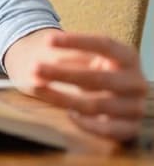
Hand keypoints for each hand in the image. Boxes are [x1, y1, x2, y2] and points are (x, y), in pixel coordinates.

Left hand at [5, 29, 147, 140]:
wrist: (107, 95)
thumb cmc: (91, 71)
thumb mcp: (82, 60)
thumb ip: (66, 61)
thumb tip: (37, 72)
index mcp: (128, 57)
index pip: (104, 45)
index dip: (76, 41)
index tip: (47, 39)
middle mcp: (135, 82)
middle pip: (98, 78)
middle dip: (62, 73)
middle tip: (34, 67)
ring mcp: (134, 106)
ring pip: (96, 104)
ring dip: (62, 98)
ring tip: (37, 88)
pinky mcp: (129, 127)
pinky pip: (107, 130)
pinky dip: (86, 123)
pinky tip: (69, 114)